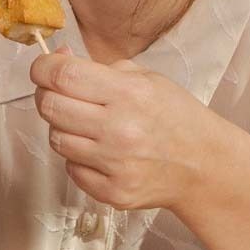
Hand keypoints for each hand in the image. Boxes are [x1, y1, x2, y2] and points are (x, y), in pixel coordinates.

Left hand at [30, 47, 213, 210]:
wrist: (206, 166)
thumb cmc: (173, 116)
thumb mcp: (145, 79)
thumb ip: (97, 68)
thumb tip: (57, 57)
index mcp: (128, 93)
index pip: (62, 75)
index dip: (42, 68)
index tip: (42, 69)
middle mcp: (120, 129)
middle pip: (50, 106)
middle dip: (48, 96)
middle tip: (61, 96)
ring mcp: (116, 164)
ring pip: (56, 139)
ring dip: (64, 129)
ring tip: (87, 127)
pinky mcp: (114, 192)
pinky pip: (71, 169)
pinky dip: (79, 159)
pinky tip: (100, 152)